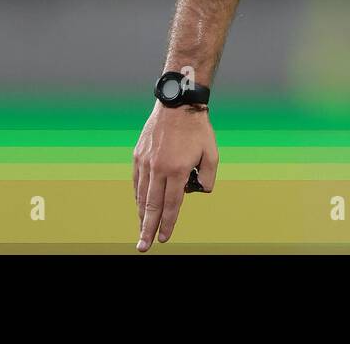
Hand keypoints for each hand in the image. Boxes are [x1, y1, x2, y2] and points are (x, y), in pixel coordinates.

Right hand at [132, 102, 218, 250]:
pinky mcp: (138, 155)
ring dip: (142, 215)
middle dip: (148, 229)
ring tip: (142, 230)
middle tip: (143, 247)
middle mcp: (158, 168)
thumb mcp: (212, 153)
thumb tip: (200, 192)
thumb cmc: (198, 129)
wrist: (178, 104)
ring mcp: (146, 162)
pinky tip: (141, 206)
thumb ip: (208, 176)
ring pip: (142, 195)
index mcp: (177, 170)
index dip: (168, 224)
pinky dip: (138, 196)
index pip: (171, 205)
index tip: (164, 238)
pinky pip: (137, 182)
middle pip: (152, 206)